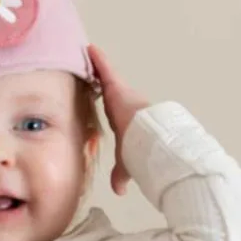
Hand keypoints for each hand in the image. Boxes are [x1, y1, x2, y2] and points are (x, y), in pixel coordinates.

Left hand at [88, 44, 149, 195]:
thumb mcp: (128, 161)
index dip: (108, 101)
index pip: (114, 109)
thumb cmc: (142, 149)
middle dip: (102, 79)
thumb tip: (119, 192)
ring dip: (98, 66)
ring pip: (106, 77)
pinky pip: (105, 69)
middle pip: (109, 89)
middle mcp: (124, 104)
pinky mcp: (117, 86)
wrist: (152, 138)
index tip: (99, 95)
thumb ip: (121, 173)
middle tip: (91, 69)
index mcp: (125, 120)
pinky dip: (97, 59)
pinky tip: (90, 48)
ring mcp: (121, 93)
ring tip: (87, 54)